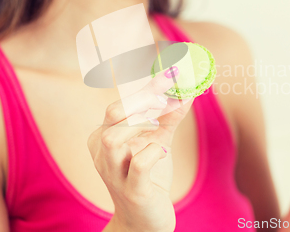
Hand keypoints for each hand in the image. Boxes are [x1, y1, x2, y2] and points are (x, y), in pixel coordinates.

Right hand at [88, 69, 193, 231]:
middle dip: (142, 99)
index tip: (173, 72)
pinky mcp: (131, 190)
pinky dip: (153, 152)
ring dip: (140, 125)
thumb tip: (187, 90)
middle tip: (167, 95)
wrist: (144, 221)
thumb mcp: (158, 141)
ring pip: (113, 138)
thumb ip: (170, 116)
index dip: (148, 86)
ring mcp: (113, 172)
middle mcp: (102, 152)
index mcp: (104, 135)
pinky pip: (138, 164)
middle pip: (113, 114)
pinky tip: (162, 152)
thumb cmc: (147, 176)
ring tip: (159, 126)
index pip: (121, 103)